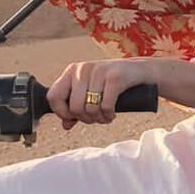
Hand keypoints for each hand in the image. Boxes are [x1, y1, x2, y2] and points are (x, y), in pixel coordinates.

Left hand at [48, 57, 169, 127]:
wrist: (141, 71)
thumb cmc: (113, 83)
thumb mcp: (91, 91)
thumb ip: (76, 106)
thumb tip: (65, 125)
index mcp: (72, 71)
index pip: (53, 96)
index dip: (61, 113)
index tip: (74, 118)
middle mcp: (82, 69)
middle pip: (74, 107)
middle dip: (86, 119)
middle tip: (95, 118)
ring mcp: (99, 72)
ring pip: (90, 109)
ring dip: (99, 119)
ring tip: (105, 117)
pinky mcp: (115, 78)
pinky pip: (105, 106)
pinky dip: (108, 115)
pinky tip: (112, 114)